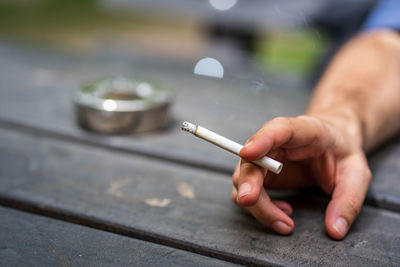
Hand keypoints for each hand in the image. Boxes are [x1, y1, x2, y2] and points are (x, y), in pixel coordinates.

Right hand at [231, 115, 370, 239]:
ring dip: (257, 205)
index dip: (261, 139)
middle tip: (251, 202)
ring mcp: (264, 158)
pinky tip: (282, 213)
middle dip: (249, 183)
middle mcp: (276, 142)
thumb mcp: (357, 174)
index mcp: (305, 130)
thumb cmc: (342, 154)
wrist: (331, 144)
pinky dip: (260, 209)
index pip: (279, 129)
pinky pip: (247, 192)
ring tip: (287, 222)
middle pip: (252, 160)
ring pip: (243, 180)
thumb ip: (348, 201)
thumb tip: (335, 230)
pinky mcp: (259, 174)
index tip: (248, 153)